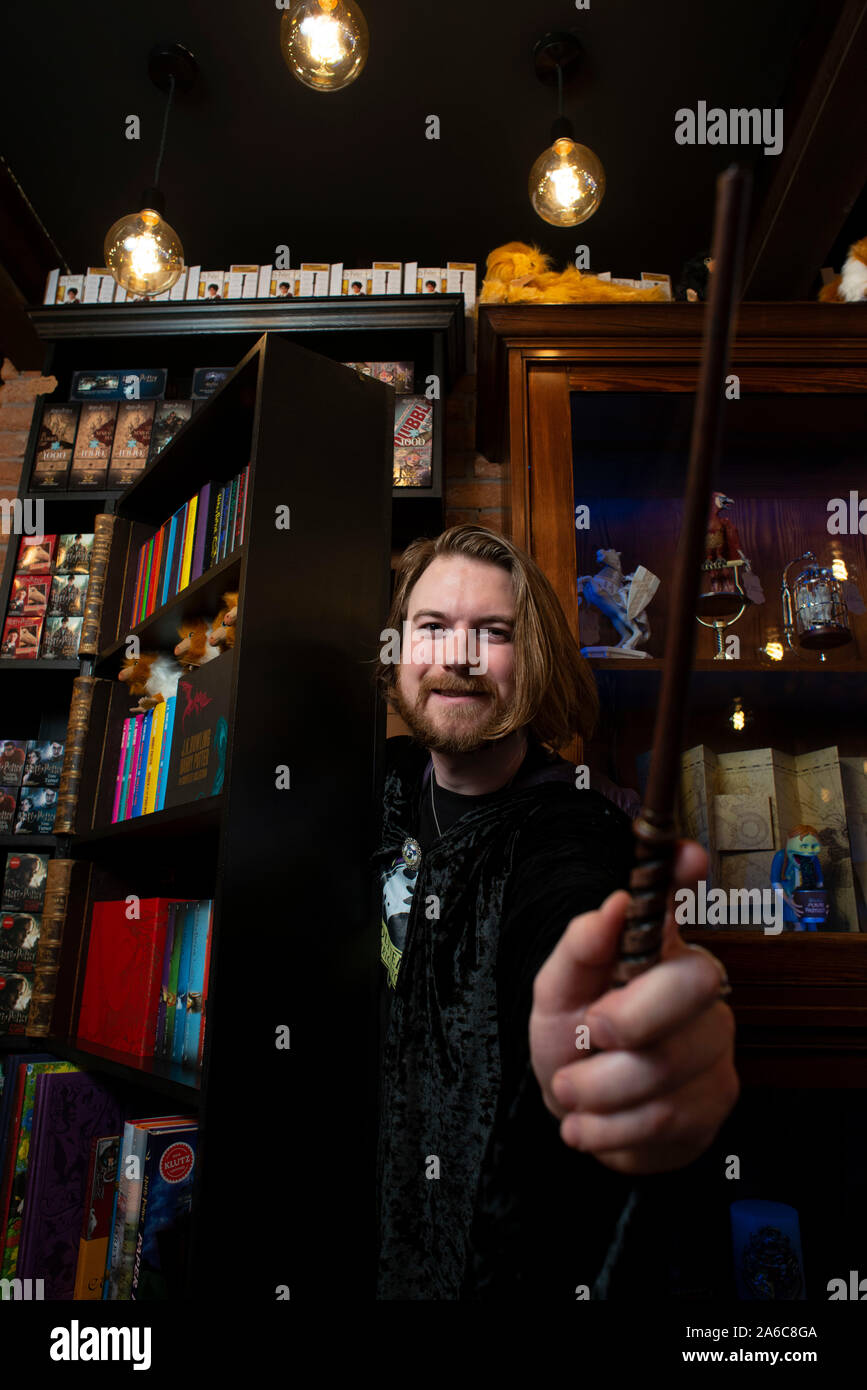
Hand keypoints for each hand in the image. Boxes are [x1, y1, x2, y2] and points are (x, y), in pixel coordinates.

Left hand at [529, 841, 737, 1174]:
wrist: (582, 1115)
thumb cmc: (570, 1041)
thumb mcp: (556, 995)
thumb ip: (578, 950)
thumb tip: (613, 905)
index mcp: (658, 952)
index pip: (683, 903)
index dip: (687, 879)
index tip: (686, 856)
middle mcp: (700, 989)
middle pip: (694, 986)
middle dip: (626, 1020)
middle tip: (584, 1036)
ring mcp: (716, 1046)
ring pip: (671, 1067)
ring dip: (600, 1090)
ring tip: (572, 1092)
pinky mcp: (717, 1102)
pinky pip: (668, 1120)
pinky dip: (611, 1131)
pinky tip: (591, 1123)